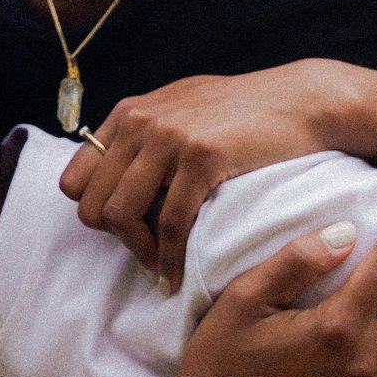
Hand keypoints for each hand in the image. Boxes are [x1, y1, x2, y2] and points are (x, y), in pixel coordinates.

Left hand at [62, 64, 376, 291]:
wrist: (302, 101)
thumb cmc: (245, 113)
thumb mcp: (182, 110)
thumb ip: (146, 137)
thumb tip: (114, 177)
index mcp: (128, 115)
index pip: (74, 181)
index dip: (97, 212)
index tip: (130, 229)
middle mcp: (139, 122)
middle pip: (92, 205)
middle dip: (117, 240)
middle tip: (148, 256)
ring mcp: (168, 138)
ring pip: (120, 216)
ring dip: (140, 253)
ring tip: (162, 267)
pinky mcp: (201, 157)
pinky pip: (170, 224)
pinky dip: (170, 260)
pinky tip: (178, 275)